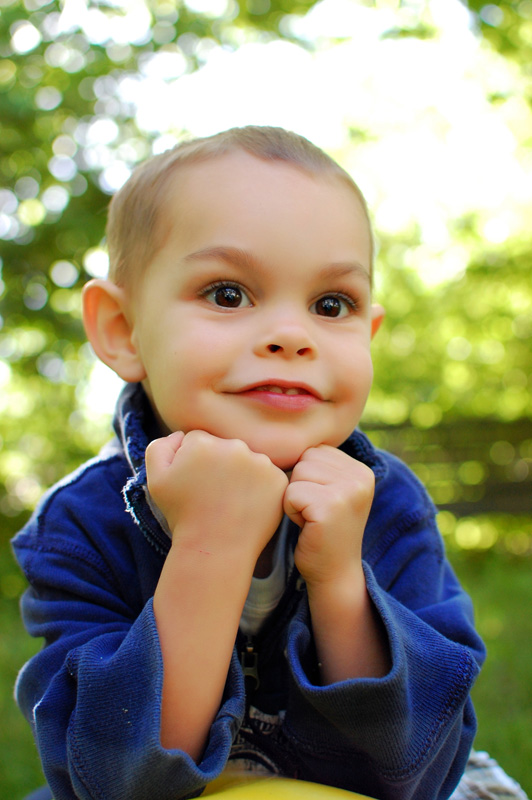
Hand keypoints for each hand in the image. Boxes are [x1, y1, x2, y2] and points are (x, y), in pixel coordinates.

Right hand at [146, 430, 287, 564]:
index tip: (195, 484)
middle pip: (225, 447)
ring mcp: (260, 462)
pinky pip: (267, 476)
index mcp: (202, 442)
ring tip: (231, 502)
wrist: (214, 548)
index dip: (195, 463)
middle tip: (213, 495)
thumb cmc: (183, 516)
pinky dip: (261, 488)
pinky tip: (248, 505)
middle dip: (219, 465)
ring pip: (248, 460)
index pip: (199, 441)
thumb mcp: (155, 480)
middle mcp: (233, 445)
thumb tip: (180, 435)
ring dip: (242, 474)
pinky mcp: (278, 479)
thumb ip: (160, 447)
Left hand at [283, 445, 374, 587]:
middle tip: (315, 513)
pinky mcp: (330, 507)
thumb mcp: (331, 490)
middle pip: (304, 460)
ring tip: (312, 519)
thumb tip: (288, 433)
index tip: (321, 502)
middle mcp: (360, 477)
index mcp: (361, 469)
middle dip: (299, 486)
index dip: (307, 478)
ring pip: (296, 475)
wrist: (334, 573)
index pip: (314, 451)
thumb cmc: (323, 530)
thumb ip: (322, 465)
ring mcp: (348, 492)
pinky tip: (308, 527)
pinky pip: (290, 494)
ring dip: (294, 499)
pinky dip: (291, 512)